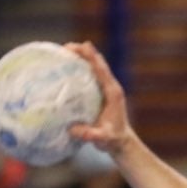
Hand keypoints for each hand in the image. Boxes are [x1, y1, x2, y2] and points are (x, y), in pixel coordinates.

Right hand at [63, 42, 135, 159]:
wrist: (121, 142)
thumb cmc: (113, 139)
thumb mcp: (102, 138)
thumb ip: (91, 134)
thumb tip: (73, 130)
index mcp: (113, 93)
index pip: (102, 71)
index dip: (92, 57)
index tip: (83, 45)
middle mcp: (111, 87)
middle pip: (98, 64)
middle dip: (84, 53)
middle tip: (66, 46)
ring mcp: (106, 89)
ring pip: (94, 67)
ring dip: (82, 57)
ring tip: (65, 51)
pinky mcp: (101, 92)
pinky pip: (91, 75)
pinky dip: (81, 68)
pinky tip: (67, 66)